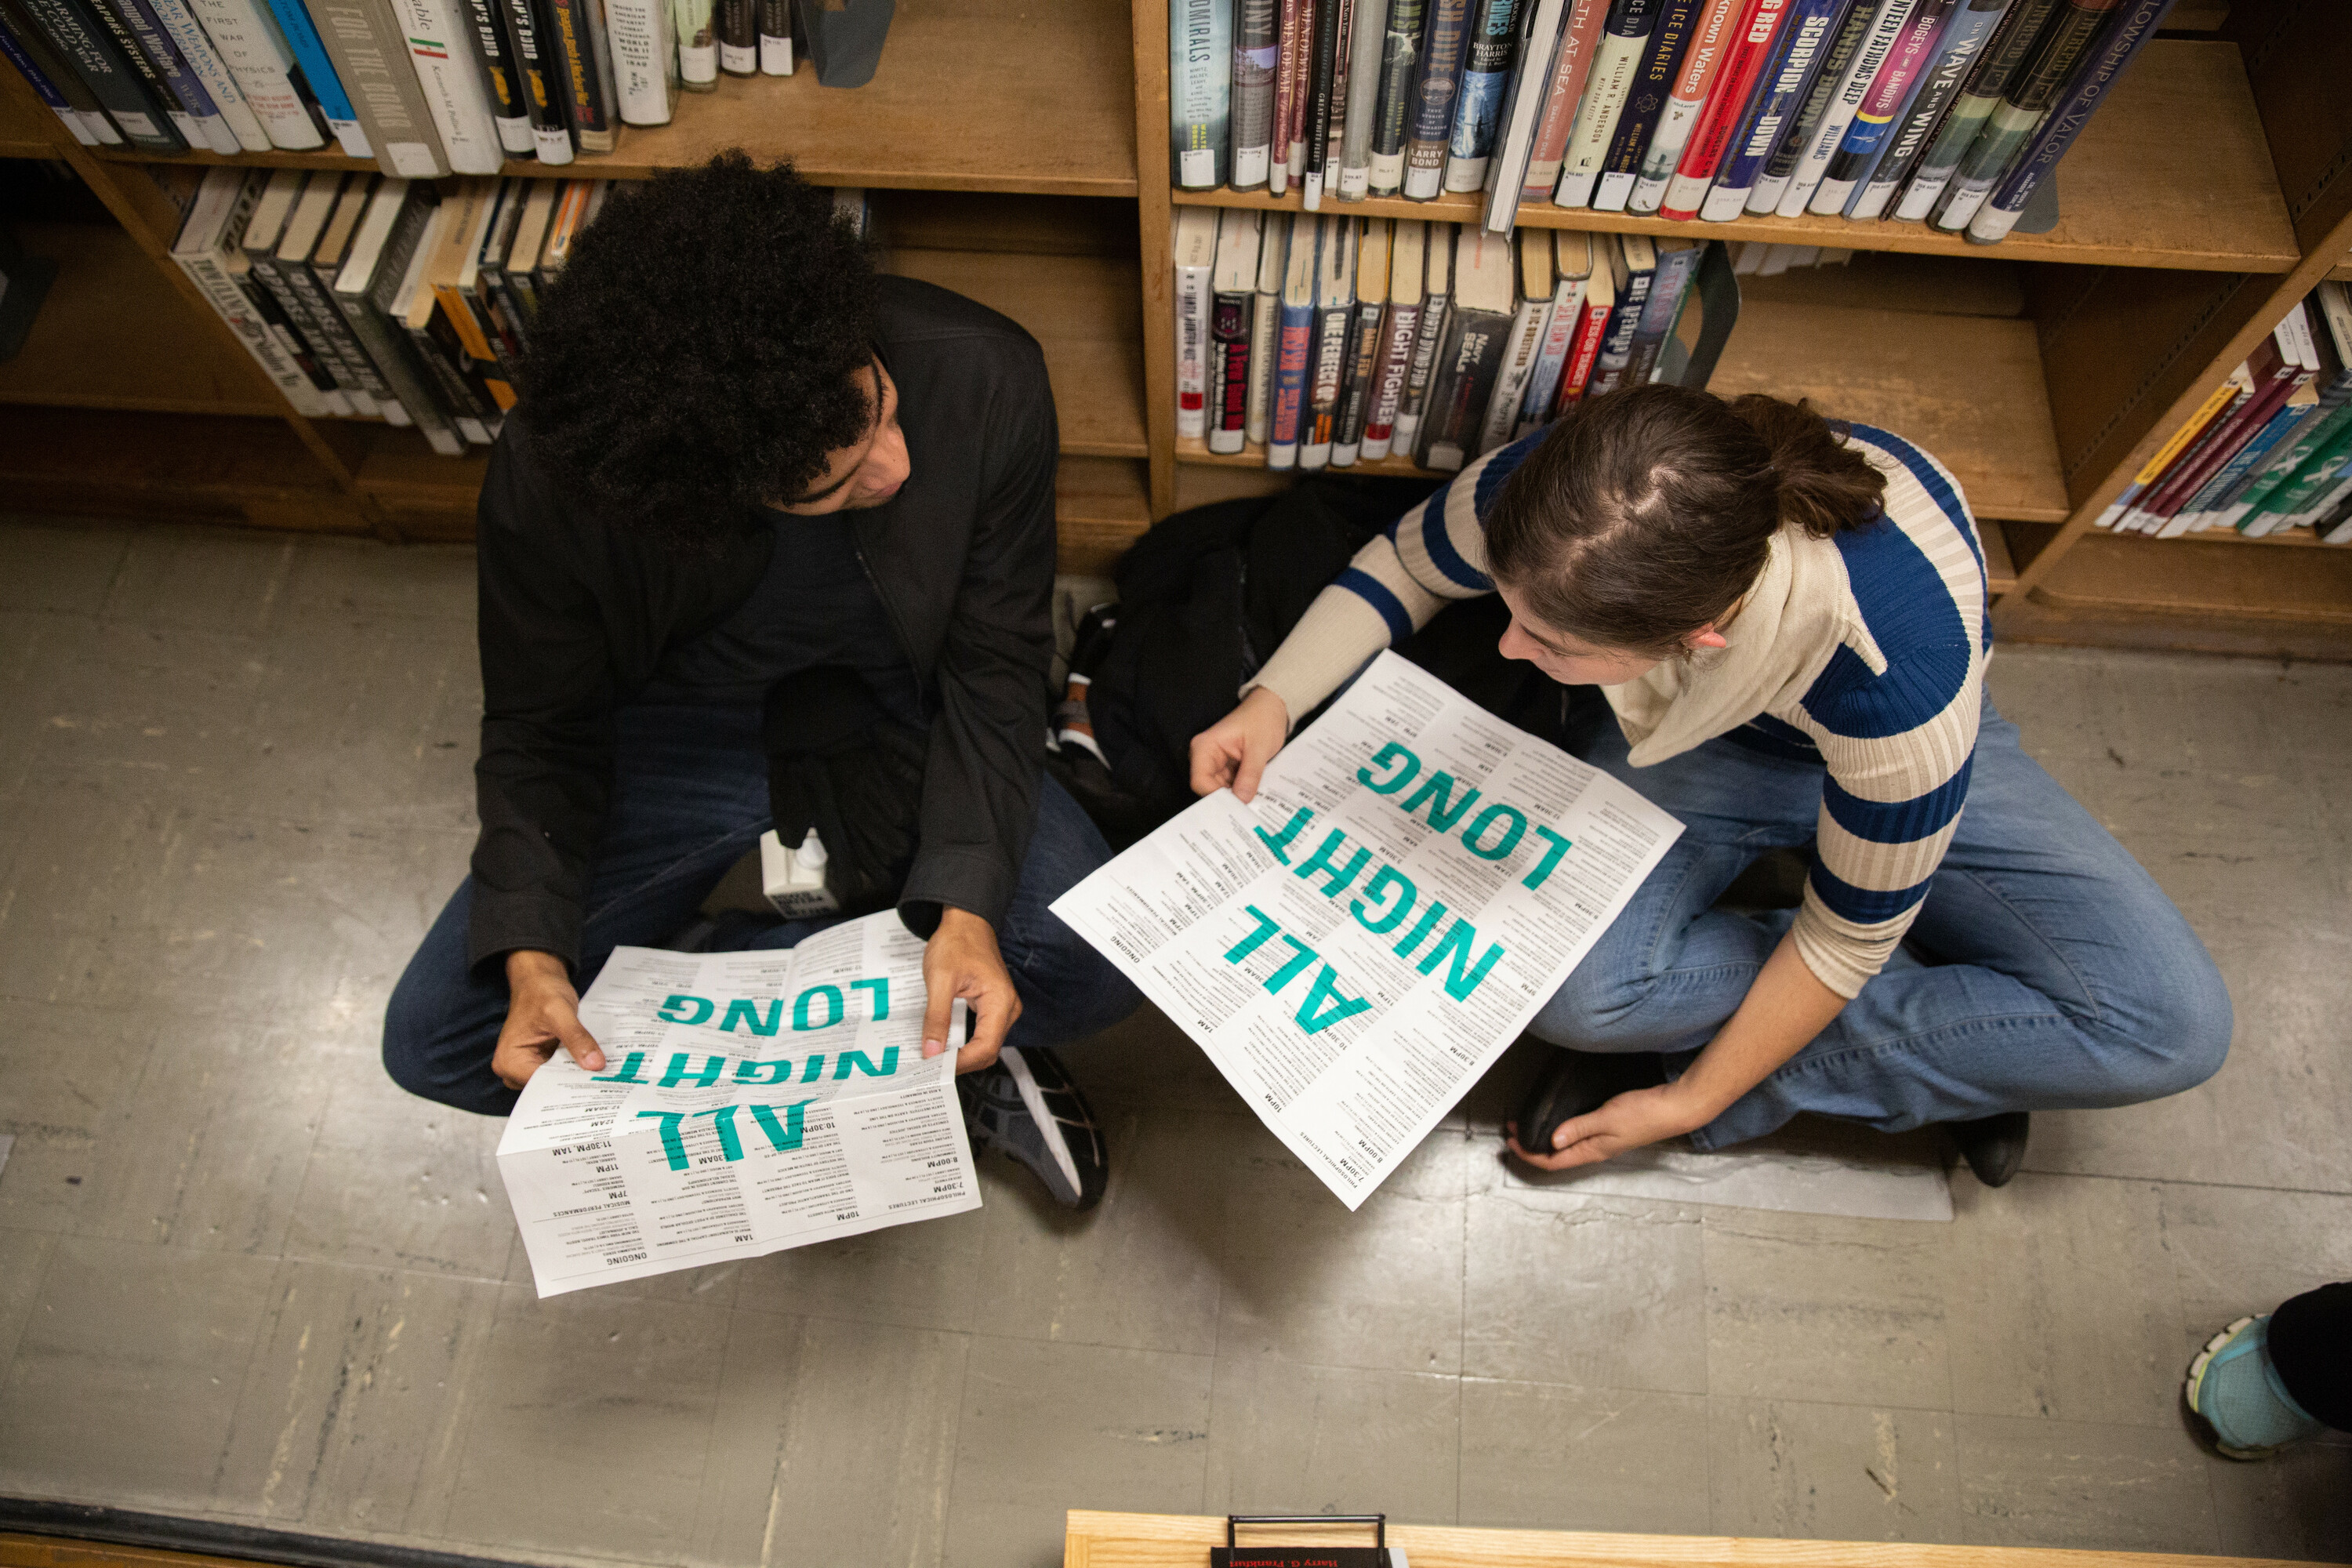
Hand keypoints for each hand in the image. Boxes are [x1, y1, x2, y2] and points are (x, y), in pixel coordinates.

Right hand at [494, 949, 605, 1089]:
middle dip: (574, 1082)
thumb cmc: (542, 991)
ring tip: (600, 1072)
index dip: (569, 1085)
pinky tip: (591, 1064)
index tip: (596, 1084)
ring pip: (555, 1082)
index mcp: (509, 1061)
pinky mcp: (537, 1063)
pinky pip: (558, 1072)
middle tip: (605, 1079)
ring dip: (576, 1075)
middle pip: (548, 1087)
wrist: (539, 980)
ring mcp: (524, 1068)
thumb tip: (595, 1065)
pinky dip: (574, 1068)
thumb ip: (577, 1038)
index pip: (542, 1085)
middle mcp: (512, 1070)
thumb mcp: (561, 1012)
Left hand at [922, 906, 1021, 1073]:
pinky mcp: (993, 1008)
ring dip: (962, 1056)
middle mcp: (1008, 1009)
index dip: (961, 1062)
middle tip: (931, 1067)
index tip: (935, 1068)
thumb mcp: (940, 980)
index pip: (985, 1047)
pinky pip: (982, 1035)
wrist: (966, 922)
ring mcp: (1003, 1009)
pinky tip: (944, 1045)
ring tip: (935, 1059)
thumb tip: (931, 1052)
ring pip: (985, 1046)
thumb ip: (936, 1018)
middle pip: (988, 1051)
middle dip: (961, 1063)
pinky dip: (964, 1044)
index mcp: (1000, 1001)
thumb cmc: (957, 943)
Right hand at [1189, 686, 1289, 801]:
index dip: (1217, 797)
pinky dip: (1241, 792)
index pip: (1200, 782)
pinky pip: (1230, 786)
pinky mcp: (1226, 768)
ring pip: (1220, 791)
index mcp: (1205, 747)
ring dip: (1236, 797)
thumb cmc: (1263, 720)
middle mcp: (1205, 757)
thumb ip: (1250, 774)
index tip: (1238, 806)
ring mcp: (1215, 763)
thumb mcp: (1259, 748)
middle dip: (1227, 800)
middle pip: (1208, 789)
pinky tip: (1254, 796)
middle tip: (1248, 811)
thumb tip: (1242, 800)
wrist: (1272, 708)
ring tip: (1254, 803)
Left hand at [1505, 1082, 1706, 1171]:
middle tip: (1512, 1132)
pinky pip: (1577, 1136)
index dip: (1529, 1154)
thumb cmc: (1644, 1113)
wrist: (1675, 1108)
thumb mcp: (1607, 1118)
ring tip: (1528, 1126)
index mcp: (1593, 1151)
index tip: (1510, 1141)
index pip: (1553, 1161)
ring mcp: (1603, 1141)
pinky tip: (1557, 1120)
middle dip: (1531, 1147)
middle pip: (1556, 1156)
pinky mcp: (1610, 1129)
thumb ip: (1579, 1128)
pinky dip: (1561, 1131)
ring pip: (1566, 1146)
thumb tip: (1552, 1141)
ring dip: (1544, 1138)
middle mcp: (1596, 1150)